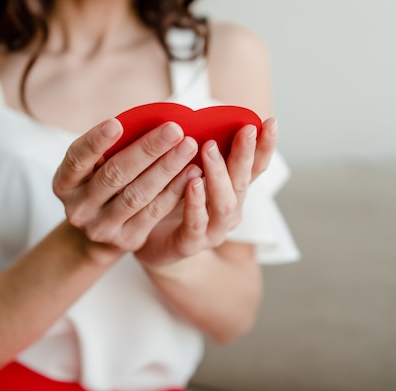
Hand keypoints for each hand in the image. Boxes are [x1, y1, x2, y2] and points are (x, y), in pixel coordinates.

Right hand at [53, 118, 199, 255]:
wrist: (101, 230)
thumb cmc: (102, 182)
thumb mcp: (94, 167)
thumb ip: (111, 147)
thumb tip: (150, 120)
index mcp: (64, 183)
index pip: (77, 159)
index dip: (95, 142)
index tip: (116, 123)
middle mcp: (79, 208)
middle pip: (114, 175)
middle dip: (147, 150)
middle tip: (173, 130)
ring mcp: (101, 228)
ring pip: (137, 195)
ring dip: (166, 169)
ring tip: (188, 147)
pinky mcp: (127, 239)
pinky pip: (154, 212)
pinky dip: (174, 191)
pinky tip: (192, 172)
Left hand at [135, 118, 278, 267]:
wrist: (152, 243)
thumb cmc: (171, 202)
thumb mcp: (187, 172)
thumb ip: (198, 151)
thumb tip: (196, 115)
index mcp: (232, 192)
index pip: (255, 167)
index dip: (265, 147)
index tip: (270, 122)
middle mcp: (229, 211)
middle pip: (243, 181)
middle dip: (245, 155)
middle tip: (244, 130)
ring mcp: (213, 230)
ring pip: (224, 203)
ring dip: (219, 175)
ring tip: (210, 150)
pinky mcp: (190, 244)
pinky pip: (196, 223)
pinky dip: (195, 202)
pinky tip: (192, 183)